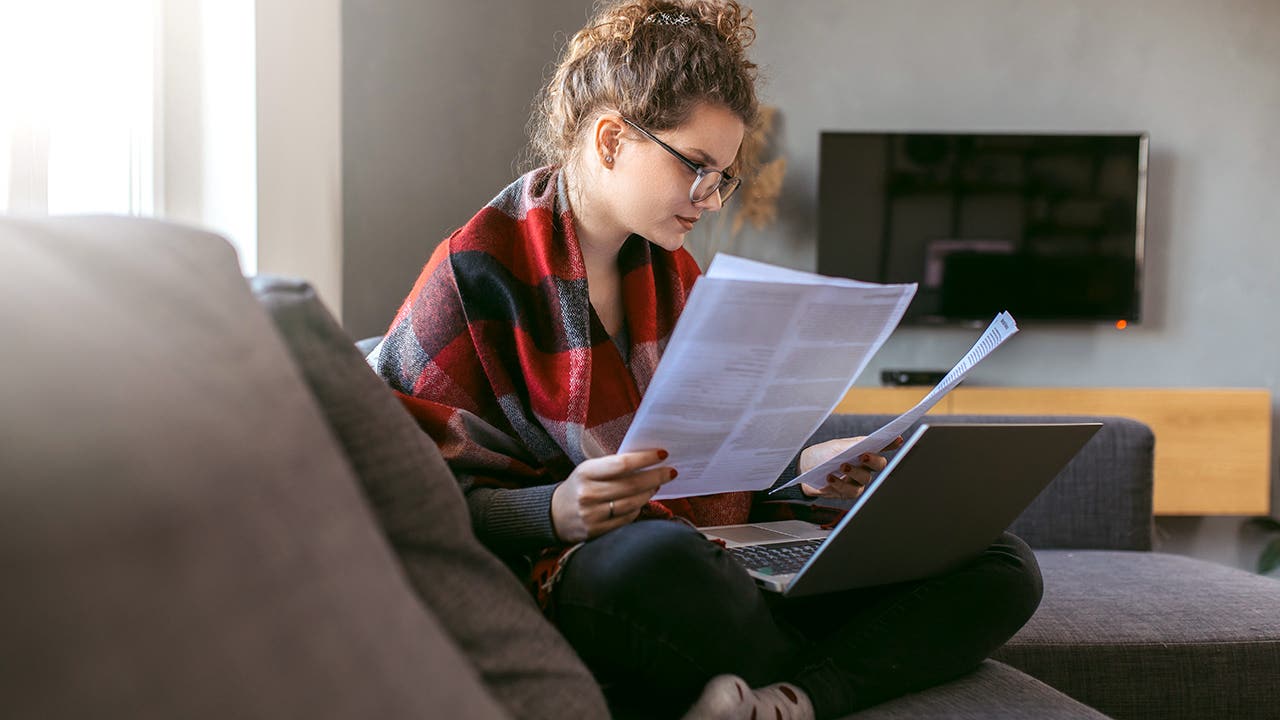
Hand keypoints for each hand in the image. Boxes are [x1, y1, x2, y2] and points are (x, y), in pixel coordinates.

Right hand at [551, 449, 676, 542]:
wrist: (553, 515)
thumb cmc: (578, 486)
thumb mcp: (588, 470)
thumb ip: (612, 466)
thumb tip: (647, 460)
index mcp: (585, 472)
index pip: (622, 464)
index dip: (645, 459)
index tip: (662, 454)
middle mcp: (588, 494)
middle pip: (631, 485)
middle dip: (655, 476)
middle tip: (670, 471)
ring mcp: (593, 515)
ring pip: (632, 503)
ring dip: (649, 492)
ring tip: (657, 484)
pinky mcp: (597, 531)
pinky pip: (626, 519)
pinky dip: (637, 508)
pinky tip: (641, 500)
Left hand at [798, 435, 903, 498]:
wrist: (804, 470)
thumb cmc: (822, 455)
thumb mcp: (836, 446)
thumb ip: (853, 446)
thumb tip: (870, 441)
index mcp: (863, 451)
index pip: (881, 447)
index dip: (892, 444)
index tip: (898, 439)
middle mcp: (864, 467)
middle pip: (879, 465)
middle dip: (873, 460)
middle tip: (863, 455)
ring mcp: (857, 481)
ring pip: (865, 479)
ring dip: (854, 473)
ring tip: (842, 466)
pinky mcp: (847, 492)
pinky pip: (851, 491)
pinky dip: (840, 484)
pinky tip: (830, 478)